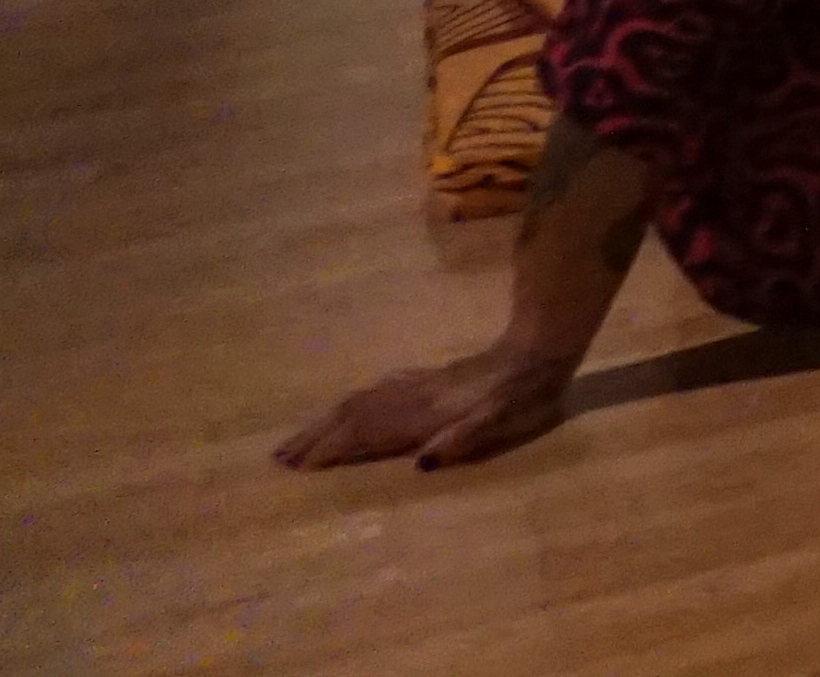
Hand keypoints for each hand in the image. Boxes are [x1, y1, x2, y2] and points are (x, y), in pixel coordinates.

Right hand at [278, 341, 575, 471]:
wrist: (541, 351)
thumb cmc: (525, 396)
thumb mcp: (505, 421)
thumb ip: (465, 439)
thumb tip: (420, 465)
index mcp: (428, 413)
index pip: (368, 433)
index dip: (333, 450)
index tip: (298, 468)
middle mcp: (415, 398)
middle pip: (353, 416)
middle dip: (315, 437)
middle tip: (278, 458)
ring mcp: (420, 385)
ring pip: (360, 401)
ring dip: (326, 421)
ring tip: (297, 440)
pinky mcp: (430, 378)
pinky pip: (376, 391)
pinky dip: (351, 405)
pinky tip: (347, 409)